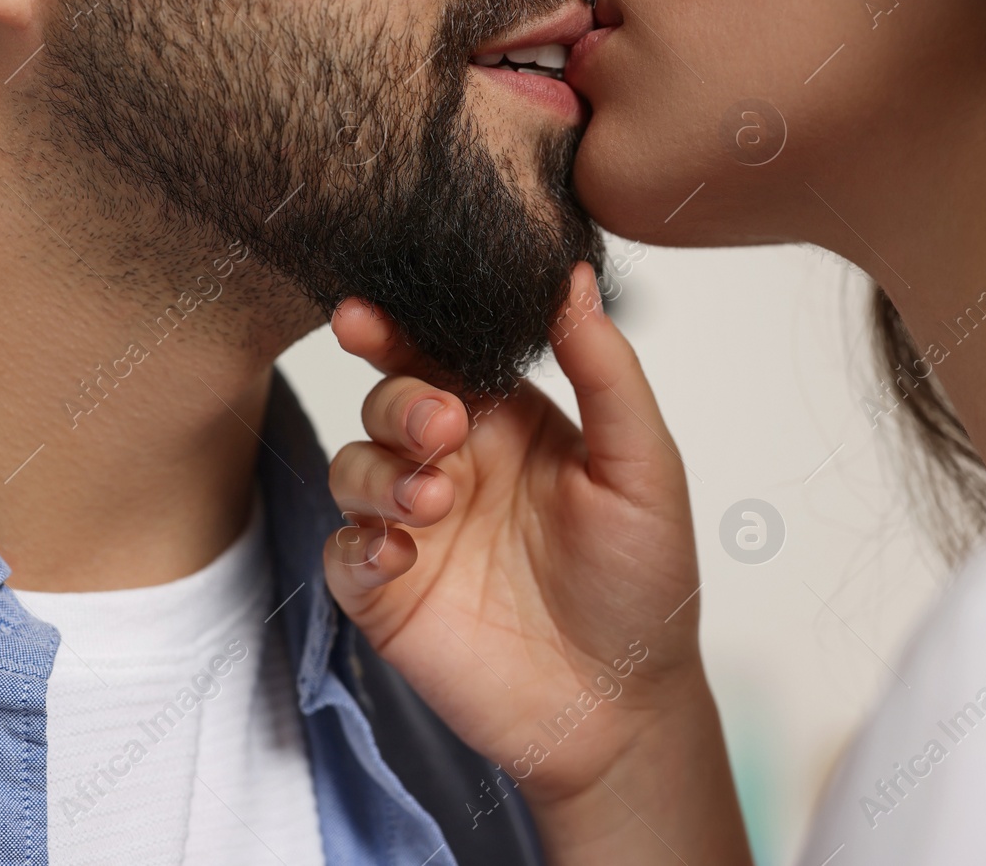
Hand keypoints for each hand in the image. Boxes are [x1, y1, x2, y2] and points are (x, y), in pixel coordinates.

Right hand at [322, 263, 748, 861]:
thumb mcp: (643, 468)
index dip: (400, 327)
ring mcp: (416, 528)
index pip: (443, 354)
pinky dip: (358, 544)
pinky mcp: (388, 592)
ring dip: (380, 470)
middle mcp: (455, 465)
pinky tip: (400, 554)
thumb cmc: (643, 585)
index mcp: (509, 422)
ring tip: (433, 501)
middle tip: (440, 429)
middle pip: (390, 400)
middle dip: (400, 402)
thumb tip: (572, 278)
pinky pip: (342, 551)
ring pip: (355, 466)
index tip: (369, 311)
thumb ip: (606, 370)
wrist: (621, 707)